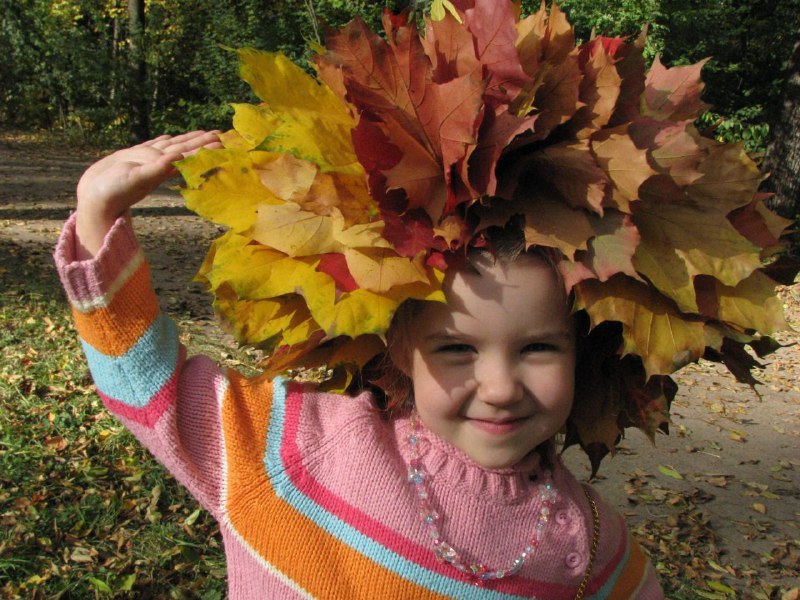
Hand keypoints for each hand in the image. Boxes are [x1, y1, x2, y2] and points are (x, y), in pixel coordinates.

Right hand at [75, 130, 221, 258]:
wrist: (94, 198)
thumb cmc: (115, 192)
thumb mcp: (138, 179)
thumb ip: (157, 168)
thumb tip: (178, 158)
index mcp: (162, 168)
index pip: (188, 155)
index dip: (204, 148)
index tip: (221, 143)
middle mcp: (157, 164)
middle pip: (183, 148)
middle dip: (201, 141)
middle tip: (220, 134)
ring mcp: (146, 161)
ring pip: (171, 146)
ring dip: (187, 140)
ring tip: (202, 133)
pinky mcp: (133, 159)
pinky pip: (151, 147)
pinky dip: (162, 142)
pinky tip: (169, 138)